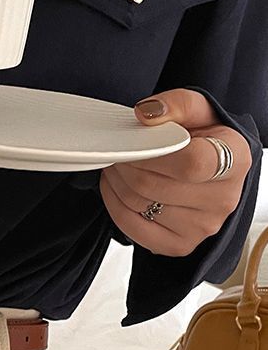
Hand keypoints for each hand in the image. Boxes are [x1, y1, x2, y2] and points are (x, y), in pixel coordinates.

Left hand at [100, 89, 252, 256]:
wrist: (213, 170)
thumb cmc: (205, 140)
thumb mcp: (198, 111)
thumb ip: (176, 104)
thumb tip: (146, 115)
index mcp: (235, 161)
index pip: (191, 163)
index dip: (154, 153)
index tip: (138, 143)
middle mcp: (223, 199)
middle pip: (153, 184)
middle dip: (125, 164)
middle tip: (119, 152)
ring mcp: (202, 227)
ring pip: (138, 204)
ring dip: (116, 182)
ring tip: (118, 166)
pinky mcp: (179, 245)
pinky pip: (132, 228)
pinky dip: (114, 205)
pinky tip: (117, 189)